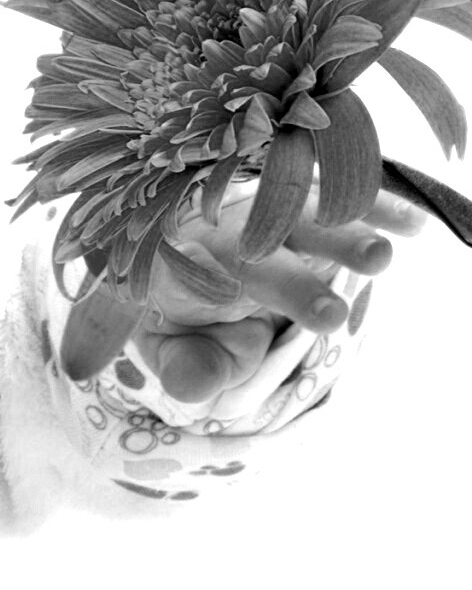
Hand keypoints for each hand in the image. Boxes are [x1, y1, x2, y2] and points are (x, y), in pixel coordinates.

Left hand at [132, 185, 426, 403]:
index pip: (180, 278)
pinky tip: (410, 225)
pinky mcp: (305, 205)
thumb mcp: (185, 352)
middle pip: (251, 252)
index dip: (194, 283)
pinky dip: (373, 208)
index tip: (205, 289)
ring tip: (378, 257)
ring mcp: (266, 216)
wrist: (203, 265)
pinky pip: (338, 201)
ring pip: (299, 219)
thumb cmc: (195, 319)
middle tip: (329, 317)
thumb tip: (195, 388)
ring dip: (339, 236)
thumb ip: (188, 369)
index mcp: (181, 272)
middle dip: (290, 283)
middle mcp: (222, 237)